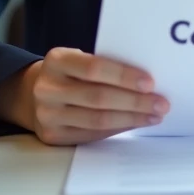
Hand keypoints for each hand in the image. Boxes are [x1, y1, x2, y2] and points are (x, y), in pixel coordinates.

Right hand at [26, 47, 169, 145]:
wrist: (32, 93)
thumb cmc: (68, 73)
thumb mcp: (77, 59)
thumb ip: (103, 65)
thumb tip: (146, 80)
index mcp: (56, 61)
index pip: (93, 68)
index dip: (123, 76)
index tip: (150, 82)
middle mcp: (47, 88)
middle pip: (98, 97)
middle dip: (135, 102)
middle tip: (161, 103)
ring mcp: (48, 114)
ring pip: (97, 120)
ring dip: (131, 118)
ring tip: (153, 115)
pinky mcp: (53, 135)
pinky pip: (92, 134)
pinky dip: (118, 128)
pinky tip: (135, 123)